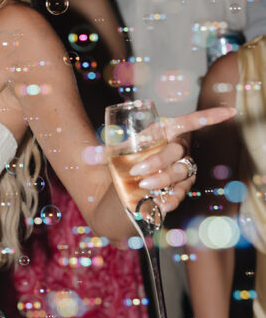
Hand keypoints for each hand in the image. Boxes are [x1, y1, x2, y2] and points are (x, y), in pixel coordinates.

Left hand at [90, 105, 235, 214]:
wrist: (124, 180)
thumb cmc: (123, 155)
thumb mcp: (114, 150)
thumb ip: (103, 151)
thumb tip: (87, 156)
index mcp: (167, 132)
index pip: (191, 122)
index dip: (210, 117)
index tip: (229, 113)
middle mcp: (179, 149)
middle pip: (177, 153)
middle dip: (159, 162)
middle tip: (138, 173)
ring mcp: (182, 168)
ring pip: (180, 173)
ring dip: (164, 181)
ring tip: (145, 189)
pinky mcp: (181, 187)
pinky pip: (181, 192)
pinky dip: (170, 199)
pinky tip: (160, 205)